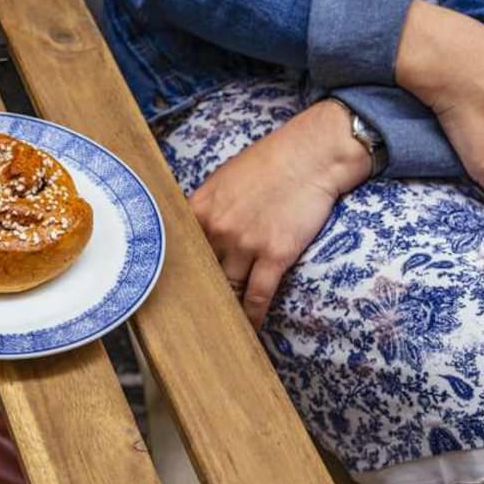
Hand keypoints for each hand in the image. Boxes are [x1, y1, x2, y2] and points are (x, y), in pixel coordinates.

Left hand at [189, 100, 369, 328]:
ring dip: (224, 309)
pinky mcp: (275, 254)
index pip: (179, 251)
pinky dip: (252, 316)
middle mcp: (217, 228)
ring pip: (227, 288)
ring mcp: (245, 243)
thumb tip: (198, 233)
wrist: (312, 154)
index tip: (171, 294)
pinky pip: (257, 295)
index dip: (176, 275)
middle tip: (190, 320)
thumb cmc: (271, 161)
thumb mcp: (225, 179)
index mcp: (200, 209)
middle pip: (200, 273)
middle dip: (197, 296)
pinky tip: (248, 330)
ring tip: (218, 328)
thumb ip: (207, 208)